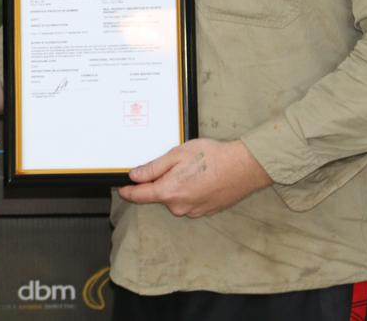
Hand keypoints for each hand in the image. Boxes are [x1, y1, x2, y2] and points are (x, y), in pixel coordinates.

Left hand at [116, 139, 271, 217]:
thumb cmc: (212, 158)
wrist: (243, 167)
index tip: (122, 188)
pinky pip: (189, 202)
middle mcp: (179, 207)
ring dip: (177, 186)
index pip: (140, 196)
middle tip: (175, 165)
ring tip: (192, 170)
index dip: (128, 191)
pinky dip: (190, 191)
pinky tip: (201, 178)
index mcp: (169, 192)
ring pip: (175, 199)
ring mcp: (193, 211)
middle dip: (160, 182)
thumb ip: (153, 168)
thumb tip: (135, 176)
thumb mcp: (176, 155)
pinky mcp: (205, 211)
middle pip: (159, 196)